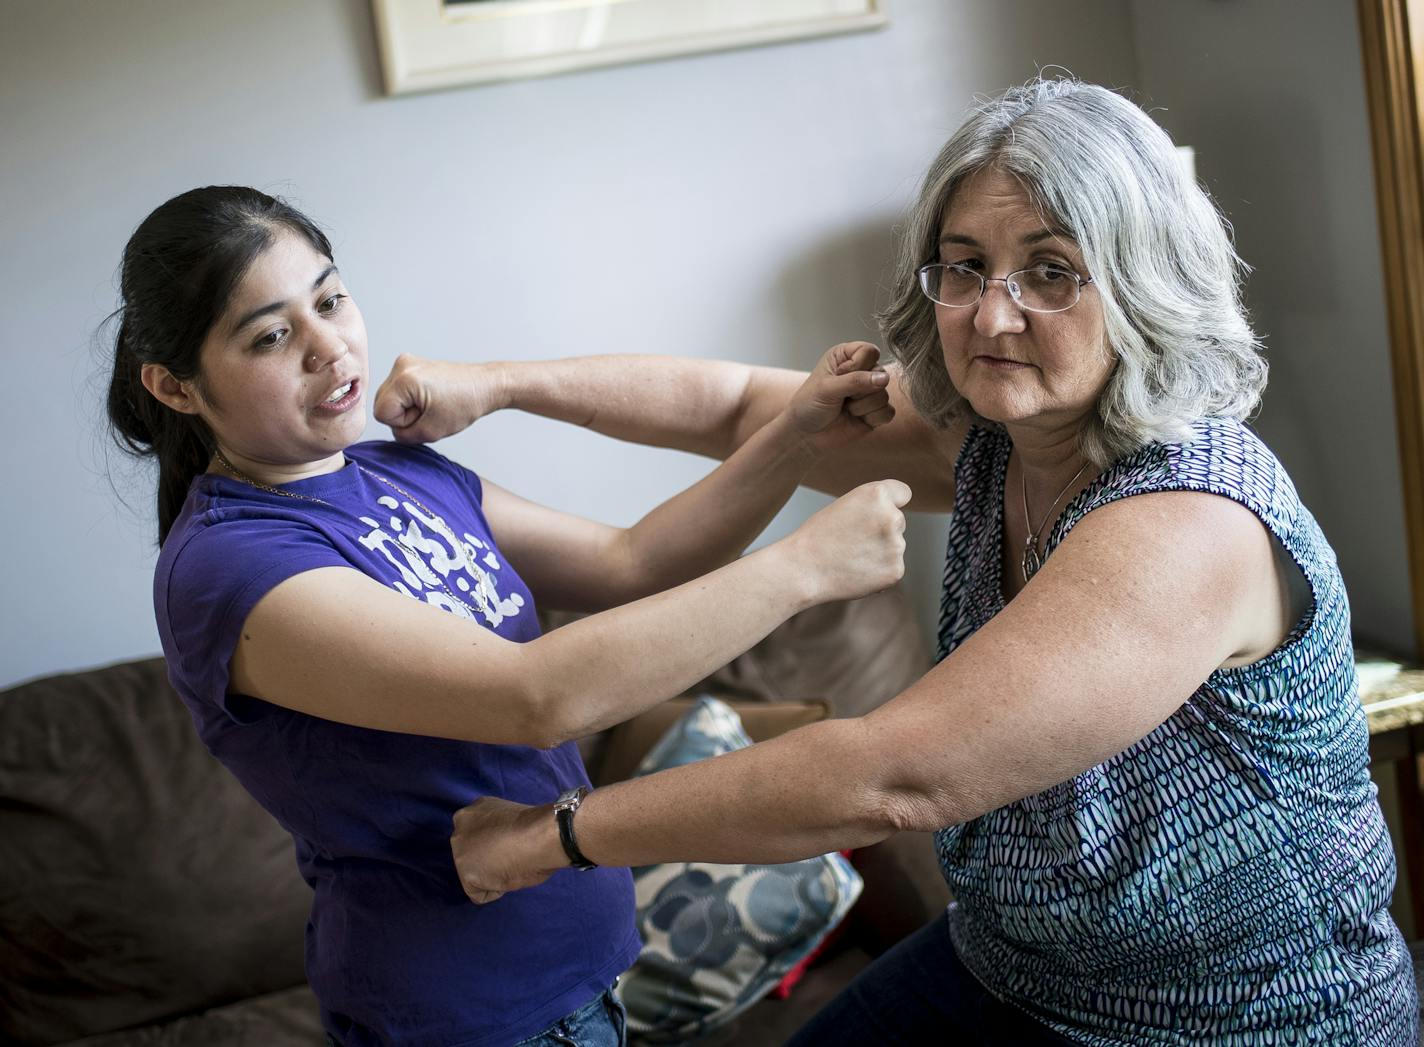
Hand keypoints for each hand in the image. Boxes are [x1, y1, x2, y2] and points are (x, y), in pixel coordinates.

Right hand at [374, 354, 508, 443]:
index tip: (425, 416)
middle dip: (403, 415)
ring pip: (390, 398)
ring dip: (408, 408)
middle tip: (430, 412)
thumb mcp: (431, 431)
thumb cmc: (466, 404)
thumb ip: (403, 435)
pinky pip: (399, 391)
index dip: (402, 423)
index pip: (381, 414)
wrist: (485, 386)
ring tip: (432, 405)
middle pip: (382, 404)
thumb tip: (393, 429)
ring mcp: (406, 362)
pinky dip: (411, 400)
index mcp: (404, 379)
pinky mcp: (412, 365)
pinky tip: (431, 398)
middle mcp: (401, 365)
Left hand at [450, 796, 565, 903]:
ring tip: (512, 865)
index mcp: (473, 811)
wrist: (540, 836)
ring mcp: (459, 851)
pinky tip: (509, 876)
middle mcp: (460, 828)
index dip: (495, 845)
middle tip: (511, 858)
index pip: (476, 836)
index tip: (510, 847)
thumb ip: (495, 832)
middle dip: (488, 860)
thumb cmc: (536, 827)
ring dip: (492, 875)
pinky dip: (496, 891)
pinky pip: (479, 894)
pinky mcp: (465, 873)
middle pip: (470, 854)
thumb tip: (499, 849)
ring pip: (473, 874)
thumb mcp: (508, 819)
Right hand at [781, 479, 909, 602]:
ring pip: (895, 547)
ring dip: (879, 552)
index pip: (903, 493)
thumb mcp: (845, 506)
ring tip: (850, 557)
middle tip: (851, 540)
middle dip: (881, 531)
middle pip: (898, 521)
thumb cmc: (818, 536)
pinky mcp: (896, 571)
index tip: (883, 511)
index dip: (892, 502)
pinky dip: (878, 572)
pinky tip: (856, 572)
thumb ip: (873, 508)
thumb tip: (895, 520)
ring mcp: (896, 546)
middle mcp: (892, 517)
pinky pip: (892, 568)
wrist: (803, 569)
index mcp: (877, 495)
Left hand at [785, 342, 894, 452]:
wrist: (806, 435)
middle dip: (860, 391)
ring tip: (845, 409)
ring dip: (862, 407)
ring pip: (884, 395)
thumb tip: (884, 379)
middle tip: (842, 398)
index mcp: (846, 357)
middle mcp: (861, 371)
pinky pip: (888, 412)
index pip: (869, 351)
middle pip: (881, 374)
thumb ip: (855, 381)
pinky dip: (872, 418)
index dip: (858, 366)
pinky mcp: (875, 411)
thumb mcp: (827, 388)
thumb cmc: (809, 406)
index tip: (839, 377)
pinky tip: (856, 419)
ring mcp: (870, 392)